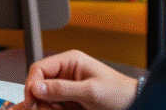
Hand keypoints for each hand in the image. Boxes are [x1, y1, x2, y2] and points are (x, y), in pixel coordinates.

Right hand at [11, 51, 137, 109]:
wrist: (134, 103)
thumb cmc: (118, 93)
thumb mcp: (90, 91)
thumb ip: (61, 89)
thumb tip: (36, 87)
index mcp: (70, 60)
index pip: (39, 68)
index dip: (32, 84)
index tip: (32, 100)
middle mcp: (66, 71)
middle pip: (39, 83)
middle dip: (40, 98)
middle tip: (47, 109)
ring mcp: (67, 85)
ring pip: (44, 95)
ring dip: (47, 106)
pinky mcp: (70, 98)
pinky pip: (53, 103)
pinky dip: (54, 109)